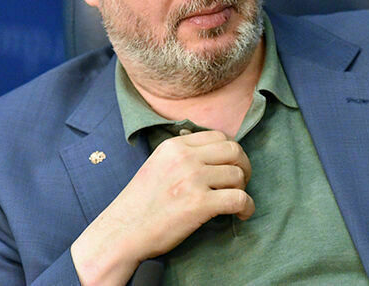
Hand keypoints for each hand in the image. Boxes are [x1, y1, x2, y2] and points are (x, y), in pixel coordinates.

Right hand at [71, 130, 253, 284]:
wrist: (122, 232)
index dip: (231, 152)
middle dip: (243, 166)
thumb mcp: (157, 165)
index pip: (218, 136)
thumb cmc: (140, 204)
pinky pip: (238, 199)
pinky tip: (242, 214)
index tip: (231, 166)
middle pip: (234, 150)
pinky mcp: (199, 204)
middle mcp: (184, 158)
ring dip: (242, 189)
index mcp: (174, 146)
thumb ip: (182, 156)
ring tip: (237, 201)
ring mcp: (192, 179)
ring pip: (238, 175)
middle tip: (240, 182)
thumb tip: (214, 155)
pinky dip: (246, 207)